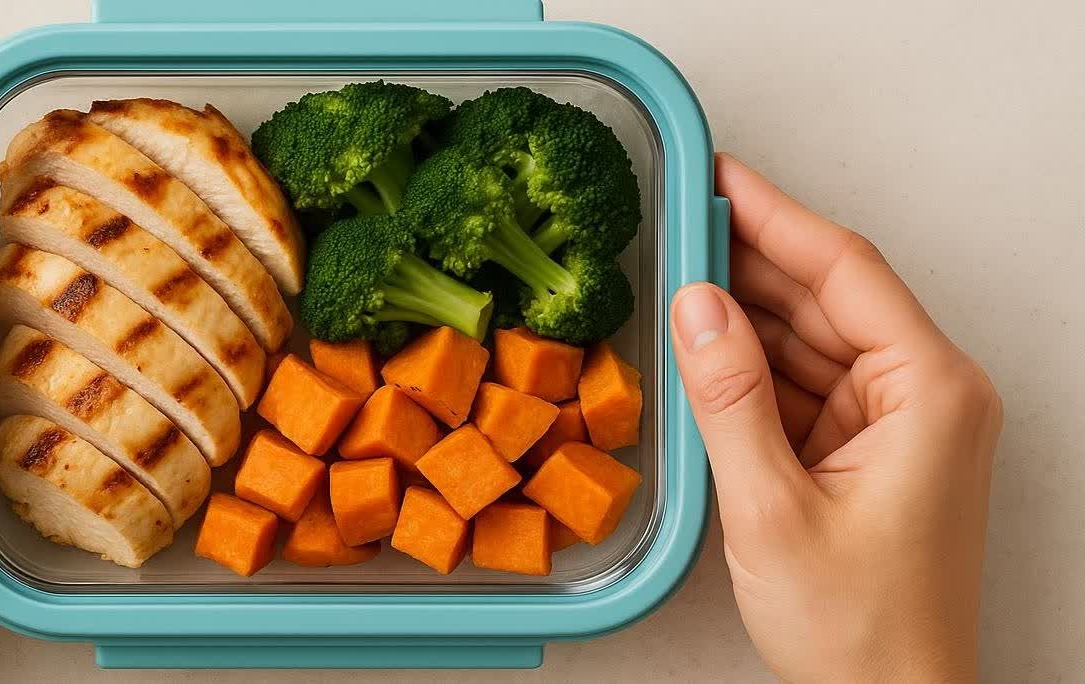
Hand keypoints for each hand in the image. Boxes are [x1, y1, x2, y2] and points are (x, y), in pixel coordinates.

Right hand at [671, 154, 1001, 681]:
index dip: (774, 215)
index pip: (845, 270)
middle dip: (750, 261)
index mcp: (929, 391)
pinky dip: (753, 369)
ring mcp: (899, 421)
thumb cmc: (861, 628)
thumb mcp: (772, 508)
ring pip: (812, 337)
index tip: (719, 175)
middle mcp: (925, 393)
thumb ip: (729, 397)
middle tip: (676, 223)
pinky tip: (705, 351)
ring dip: (745, 315)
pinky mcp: (869, 449)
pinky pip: (804, 383)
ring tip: (675, 281)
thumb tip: (696, 304)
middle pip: (828, 296)